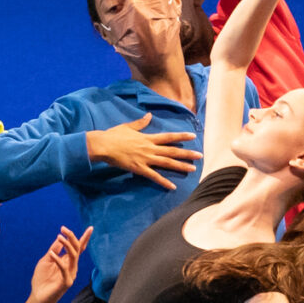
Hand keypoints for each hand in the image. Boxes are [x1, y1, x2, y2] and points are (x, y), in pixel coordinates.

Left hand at [24, 226, 91, 302]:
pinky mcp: (66, 282)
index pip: (78, 248)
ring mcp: (70, 275)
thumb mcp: (45, 261)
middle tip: (63, 229)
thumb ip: (53, 250)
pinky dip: (58, 260)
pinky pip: (65, 269)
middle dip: (72, 238)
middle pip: (77, 249)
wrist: (37, 298)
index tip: (91, 228)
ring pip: (73, 257)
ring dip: (67, 245)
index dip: (85, 238)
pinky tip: (51, 254)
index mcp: (67, 262)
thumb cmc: (41, 280)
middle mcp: (72, 267)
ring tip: (59, 237)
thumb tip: (59, 238)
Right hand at [85, 114, 201, 188]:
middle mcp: (150, 148)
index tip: (193, 136)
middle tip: (200, 156)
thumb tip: (149, 115)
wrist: (103, 145)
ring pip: (167, 163)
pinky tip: (173, 187)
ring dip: (181, 166)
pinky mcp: (139, 169)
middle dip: (187, 154)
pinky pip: (154, 176)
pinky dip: (164, 182)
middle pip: (172, 151)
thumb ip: (141, 122)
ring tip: (193, 169)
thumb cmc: (114, 135)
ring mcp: (146, 159)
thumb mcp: (128, 126)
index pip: (168, 137)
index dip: (181, 136)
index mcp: (148, 138)